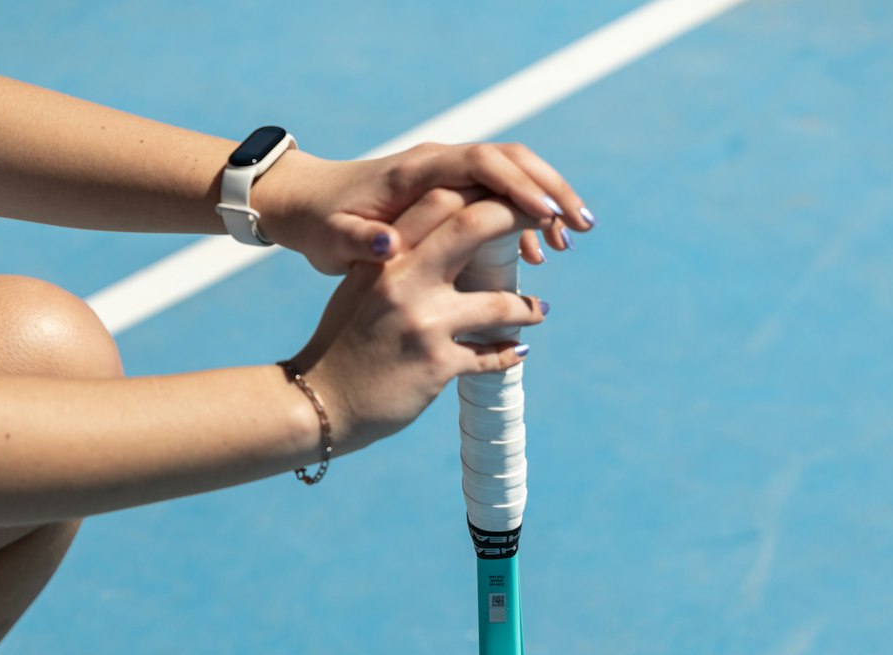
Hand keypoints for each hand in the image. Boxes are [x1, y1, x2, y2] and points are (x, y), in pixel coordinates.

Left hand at [254, 142, 593, 273]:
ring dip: (545, 206)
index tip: (547, 216)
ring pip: (513, 178)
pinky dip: (524, 222)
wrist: (309, 207)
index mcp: (417, 169)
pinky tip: (539, 254)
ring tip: (568, 243)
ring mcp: (448, 177)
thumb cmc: (322, 225)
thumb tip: (391, 245)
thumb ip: (362, 242)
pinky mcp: (451, 195)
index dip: (518, 187)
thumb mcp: (334, 239)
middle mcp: (439, 164)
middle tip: (583, 226)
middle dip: (552, 191)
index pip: (483, 164)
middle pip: (513, 162)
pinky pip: (499, 198)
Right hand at [285, 194, 547, 455]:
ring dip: (527, 307)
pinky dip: (508, 352)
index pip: (442, 198)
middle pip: (475, 226)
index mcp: (385, 253)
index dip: (484, 189)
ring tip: (539, 311)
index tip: (512, 194)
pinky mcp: (436, 366)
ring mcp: (422, 323)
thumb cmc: (345, 342)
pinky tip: (517, 350)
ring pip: (499, 301)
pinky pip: (490, 356)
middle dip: (520, 216)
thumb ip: (401, 257)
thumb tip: (452, 235)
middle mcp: (404, 279)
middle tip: (547, 226)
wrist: (322, 403)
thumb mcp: (364, 286)